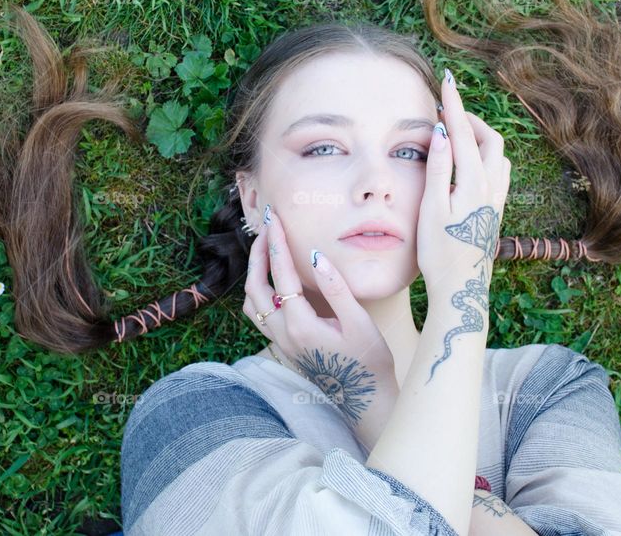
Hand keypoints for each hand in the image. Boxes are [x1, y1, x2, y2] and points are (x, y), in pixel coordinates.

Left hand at [243, 206, 398, 447]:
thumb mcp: (358, 322)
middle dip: (258, 255)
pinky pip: (259, 315)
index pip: (282, 276)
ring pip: (252, 303)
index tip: (275, 221)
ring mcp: (280, 342)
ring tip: (266, 249)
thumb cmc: (368, 361)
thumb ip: (335, 288)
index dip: (277, 245)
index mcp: (301, 325)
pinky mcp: (284, 346)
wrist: (364, 399)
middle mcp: (283, 334)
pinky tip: (272, 280)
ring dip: (255, 273)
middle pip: (255, 288)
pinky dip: (259, 291)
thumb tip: (316, 255)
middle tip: (267, 228)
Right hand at [417, 69, 510, 324]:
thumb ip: (437, 168)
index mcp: (472, 182)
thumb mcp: (431, 208)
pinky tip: (470, 163)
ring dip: (478, 137)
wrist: (461, 288)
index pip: (462, 132)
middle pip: (488, 138)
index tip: (445, 81)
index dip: (453, 104)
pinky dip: (484, 155)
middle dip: (468, 119)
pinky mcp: (495, 210)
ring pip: (496, 154)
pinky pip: (498, 171)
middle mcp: (491, 186)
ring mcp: (496, 199)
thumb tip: (440, 131)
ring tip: (455, 134)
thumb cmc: (440, 252)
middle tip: (445, 112)